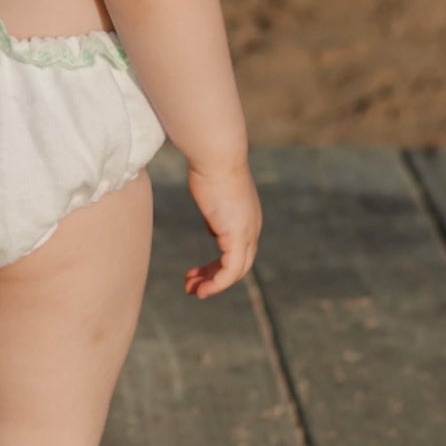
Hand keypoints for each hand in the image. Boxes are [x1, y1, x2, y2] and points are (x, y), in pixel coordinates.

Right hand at [183, 159, 260, 298]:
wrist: (217, 154)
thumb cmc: (209, 164)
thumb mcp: (212, 190)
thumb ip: (214, 209)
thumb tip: (211, 226)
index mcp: (247, 217)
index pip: (238, 249)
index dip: (218, 263)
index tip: (196, 270)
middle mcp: (252, 227)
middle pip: (240, 264)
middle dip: (215, 277)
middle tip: (193, 286)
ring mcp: (247, 232)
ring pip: (236, 271)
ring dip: (214, 284)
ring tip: (193, 291)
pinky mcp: (237, 236)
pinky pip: (230, 271)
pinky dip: (217, 283)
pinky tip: (201, 288)